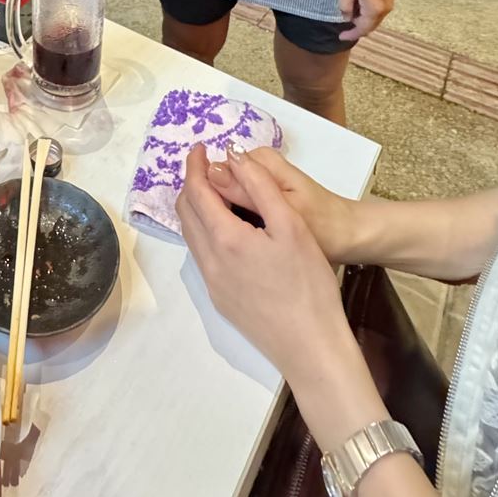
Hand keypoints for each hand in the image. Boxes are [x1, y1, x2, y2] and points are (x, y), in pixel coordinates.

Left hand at [177, 143, 352, 381]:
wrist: (311, 347)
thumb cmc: (308, 283)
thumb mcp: (291, 225)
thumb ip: (260, 186)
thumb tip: (233, 156)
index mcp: (224, 239)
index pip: (196, 191)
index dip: (195, 165)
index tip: (200, 148)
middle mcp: (209, 261)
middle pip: (186, 213)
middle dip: (192, 184)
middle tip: (209, 167)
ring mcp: (212, 284)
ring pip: (191, 236)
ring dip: (196, 209)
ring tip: (219, 192)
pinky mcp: (221, 301)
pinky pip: (202, 256)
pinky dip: (205, 232)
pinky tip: (229, 230)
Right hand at [206, 147, 360, 264]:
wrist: (350, 237)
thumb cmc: (323, 225)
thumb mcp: (285, 210)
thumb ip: (247, 191)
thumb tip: (209, 171)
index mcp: (261, 160)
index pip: (217, 169)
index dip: (208, 194)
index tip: (212, 226)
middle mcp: (257, 166)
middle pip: (220, 182)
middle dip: (216, 205)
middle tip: (222, 239)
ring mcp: (261, 182)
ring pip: (227, 195)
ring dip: (226, 215)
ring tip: (231, 243)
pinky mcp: (265, 197)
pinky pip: (239, 204)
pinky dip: (237, 219)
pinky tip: (241, 242)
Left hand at [337, 0, 396, 42]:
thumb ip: (345, 5)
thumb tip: (347, 17)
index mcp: (374, 10)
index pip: (362, 29)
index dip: (351, 34)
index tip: (341, 36)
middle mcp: (384, 10)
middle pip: (370, 26)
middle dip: (357, 27)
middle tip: (344, 25)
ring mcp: (389, 3)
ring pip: (375, 19)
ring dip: (363, 19)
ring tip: (350, 13)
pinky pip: (378, 11)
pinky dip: (368, 12)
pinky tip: (359, 4)